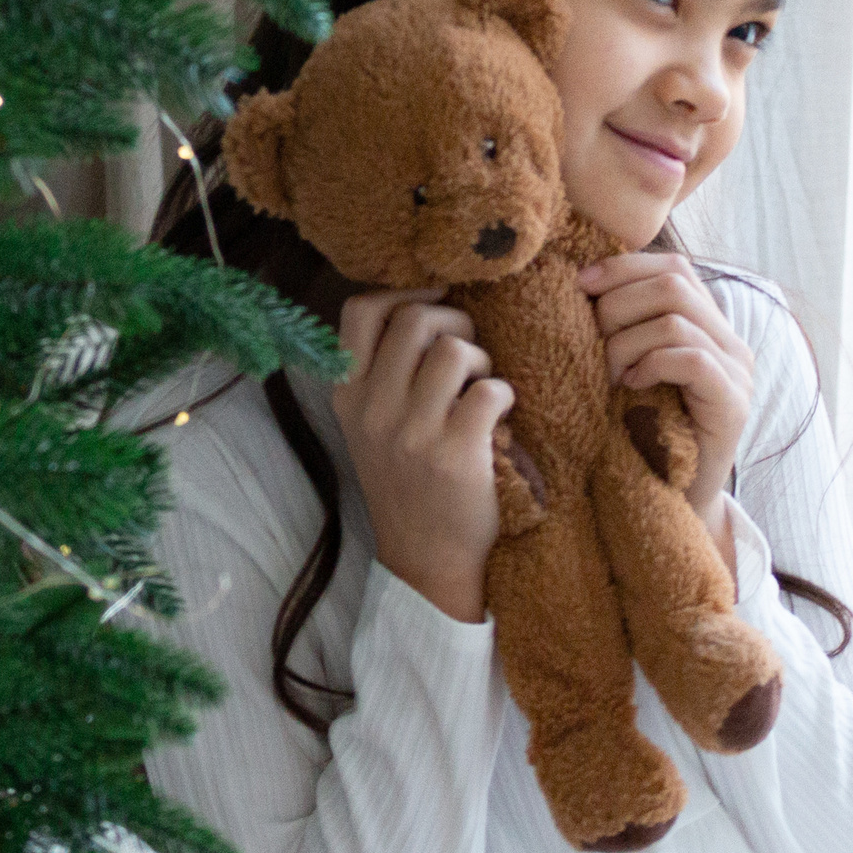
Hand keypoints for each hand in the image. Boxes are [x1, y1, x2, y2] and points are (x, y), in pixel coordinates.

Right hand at [328, 288, 512, 623]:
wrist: (425, 559)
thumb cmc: (406, 481)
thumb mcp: (370, 426)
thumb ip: (382, 372)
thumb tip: (425, 303)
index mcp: (348, 395)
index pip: (360, 311)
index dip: (403, 292)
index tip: (434, 300)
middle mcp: (373, 409)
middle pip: (415, 318)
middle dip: (455, 321)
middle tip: (469, 352)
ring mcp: (412, 432)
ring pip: (454, 348)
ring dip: (482, 360)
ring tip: (482, 388)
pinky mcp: (456, 454)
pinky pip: (491, 390)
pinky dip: (505, 396)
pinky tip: (500, 420)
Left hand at [580, 253, 751, 570]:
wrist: (668, 500)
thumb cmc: (638, 431)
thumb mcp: (625, 367)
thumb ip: (620, 326)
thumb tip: (576, 281)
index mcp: (707, 323)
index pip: (673, 265)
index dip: (623, 268)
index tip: (579, 286)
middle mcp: (730, 341)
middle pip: (674, 283)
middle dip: (617, 304)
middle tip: (591, 341)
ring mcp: (737, 372)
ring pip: (677, 319)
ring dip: (626, 341)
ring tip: (608, 373)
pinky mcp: (733, 404)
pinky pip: (692, 360)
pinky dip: (650, 365)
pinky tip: (629, 386)